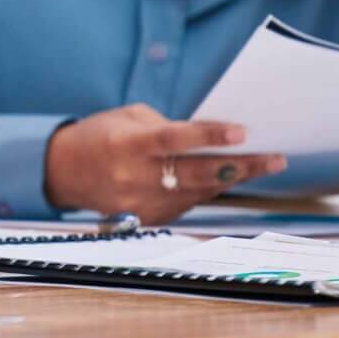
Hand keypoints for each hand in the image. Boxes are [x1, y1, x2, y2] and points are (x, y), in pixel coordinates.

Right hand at [43, 104, 286, 222]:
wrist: (64, 173)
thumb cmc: (97, 136)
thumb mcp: (125, 118)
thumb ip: (164, 127)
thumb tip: (208, 136)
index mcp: (127, 145)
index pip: (174, 141)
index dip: (209, 137)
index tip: (242, 133)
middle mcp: (135, 177)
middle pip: (197, 174)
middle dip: (240, 166)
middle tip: (275, 159)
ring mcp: (143, 203)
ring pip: (199, 192)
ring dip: (232, 179)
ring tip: (262, 166)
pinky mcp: (149, 219)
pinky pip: (188, 204)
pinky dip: (208, 190)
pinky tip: (225, 179)